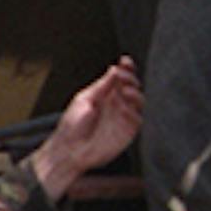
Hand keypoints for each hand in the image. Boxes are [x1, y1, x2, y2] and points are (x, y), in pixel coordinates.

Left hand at [31, 58, 143, 195]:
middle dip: (131, 78)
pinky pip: (137, 120)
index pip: (121, 77)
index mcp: (106, 94)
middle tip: (124, 76)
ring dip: (135, 93)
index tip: (125, 61)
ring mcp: (123, 117)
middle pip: (133, 86)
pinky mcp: (127, 132)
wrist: (70, 149)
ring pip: (139, 101)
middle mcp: (117, 104)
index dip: (126, 68)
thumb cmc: (72, 125)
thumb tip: (114, 69)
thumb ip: (102, 86)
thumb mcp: (85, 99)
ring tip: (125, 90)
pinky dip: (133, 112)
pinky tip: (123, 108)